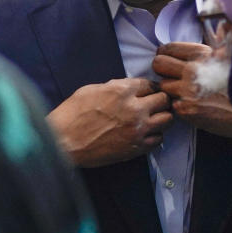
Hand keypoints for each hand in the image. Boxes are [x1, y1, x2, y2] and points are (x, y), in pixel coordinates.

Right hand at [47, 78, 172, 167]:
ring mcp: (137, 129)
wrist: (63, 142)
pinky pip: (159, 140)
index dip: (149, 88)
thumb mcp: (92, 90)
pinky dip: (154, 136)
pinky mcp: (136, 148)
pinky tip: (144, 134)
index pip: (151, 84)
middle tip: (153, 105)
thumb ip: (115, 87)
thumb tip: (129, 88)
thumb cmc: (72, 114)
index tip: (147, 92)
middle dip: (159, 101)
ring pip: (167, 120)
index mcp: (122, 90)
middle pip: (164, 100)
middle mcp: (134, 109)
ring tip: (151, 119)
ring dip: (161, 118)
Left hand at [153, 42, 231, 139]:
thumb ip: (224, 37)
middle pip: (158, 64)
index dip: (166, 53)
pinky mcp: (186, 110)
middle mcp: (192, 70)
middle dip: (163, 69)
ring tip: (185, 91)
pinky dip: (177, 104)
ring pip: (163, 85)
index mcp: (202, 54)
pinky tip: (190, 104)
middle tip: (173, 75)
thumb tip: (224, 23)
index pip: (168, 48)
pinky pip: (171, 104)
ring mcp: (187, 91)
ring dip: (171, 88)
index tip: (170, 59)